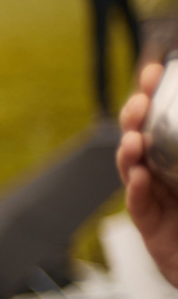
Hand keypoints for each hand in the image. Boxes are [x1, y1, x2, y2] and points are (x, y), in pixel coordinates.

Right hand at [116, 61, 177, 284]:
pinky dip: (136, 190)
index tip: (155, 71)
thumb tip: (169, 134)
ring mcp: (155, 198)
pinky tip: (139, 177)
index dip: (156, 94)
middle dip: (135, 116)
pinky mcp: (150, 226)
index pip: (164, 119)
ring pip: (131, 167)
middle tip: (139, 103)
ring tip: (134, 140)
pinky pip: (138, 204)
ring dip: (129, 151)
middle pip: (141, 135)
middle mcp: (165, 172)